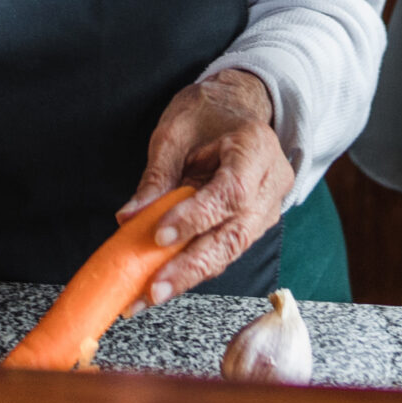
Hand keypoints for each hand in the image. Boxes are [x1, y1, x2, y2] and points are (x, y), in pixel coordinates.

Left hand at [115, 70, 292, 306]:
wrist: (238, 107)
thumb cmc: (208, 112)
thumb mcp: (175, 132)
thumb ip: (157, 176)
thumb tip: (130, 217)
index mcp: (256, 147)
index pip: (232, 192)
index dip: (197, 218)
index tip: (160, 235)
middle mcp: (271, 182)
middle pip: (235, 235)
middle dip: (191, 266)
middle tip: (152, 289)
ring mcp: (267, 208)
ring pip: (231, 251)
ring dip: (188, 276)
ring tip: (149, 295)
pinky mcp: (253, 224)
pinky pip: (224, 250)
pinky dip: (192, 268)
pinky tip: (162, 283)